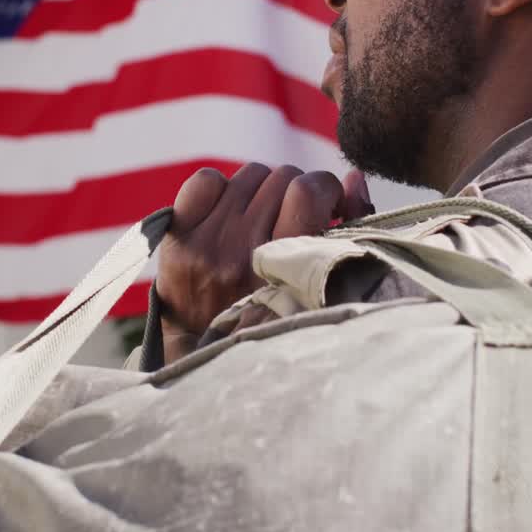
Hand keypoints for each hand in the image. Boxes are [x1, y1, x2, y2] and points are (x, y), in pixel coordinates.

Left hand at [156, 164, 372, 361]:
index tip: (329, 205)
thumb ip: (348, 230)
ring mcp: (205, 244)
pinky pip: (206, 180)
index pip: (306, 192)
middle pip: (281, 178)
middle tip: (293, 216)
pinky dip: (221, 189)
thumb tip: (352, 179)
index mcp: (281, 269)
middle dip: (296, 191)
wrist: (212, 357)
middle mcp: (239, 253)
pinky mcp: (178, 239)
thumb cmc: (280, 316)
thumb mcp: (323, 287)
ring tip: (262, 218)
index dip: (325, 188)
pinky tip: (229, 213)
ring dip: (262, 190)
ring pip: (249, 175)